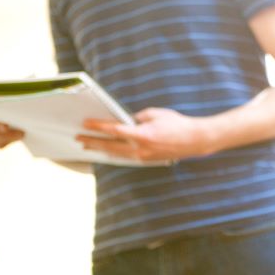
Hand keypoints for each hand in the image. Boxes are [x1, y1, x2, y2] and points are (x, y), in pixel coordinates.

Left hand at [77, 107, 214, 162]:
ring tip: (87, 147)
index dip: (98, 126)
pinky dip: (114, 154)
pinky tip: (106, 152)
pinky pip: (126, 157)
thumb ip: (137, 117)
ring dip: (101, 149)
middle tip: (78, 138)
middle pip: (110, 146)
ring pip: (116, 154)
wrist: (195, 140)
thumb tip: (125, 121)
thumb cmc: (177, 124)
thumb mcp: (156, 114)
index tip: (85, 124)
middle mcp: (141, 148)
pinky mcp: (148, 160)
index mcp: (142, 134)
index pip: (114, 130)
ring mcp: (144, 156)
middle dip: (93, 141)